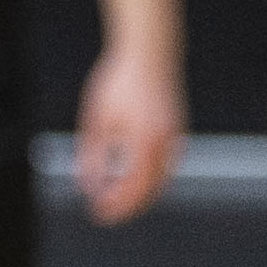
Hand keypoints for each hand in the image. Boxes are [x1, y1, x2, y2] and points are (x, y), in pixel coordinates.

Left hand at [71, 46, 185, 226]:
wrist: (149, 52)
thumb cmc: (118, 81)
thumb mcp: (97, 118)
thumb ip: (92, 154)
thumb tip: (87, 187)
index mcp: (144, 141)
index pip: (132, 188)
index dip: (116, 206)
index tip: (98, 214)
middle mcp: (165, 144)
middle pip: (150, 191)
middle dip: (128, 206)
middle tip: (105, 212)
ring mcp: (176, 138)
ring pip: (161, 181)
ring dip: (139, 194)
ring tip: (114, 198)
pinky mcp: (178, 132)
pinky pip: (166, 166)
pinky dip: (149, 178)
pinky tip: (130, 177)